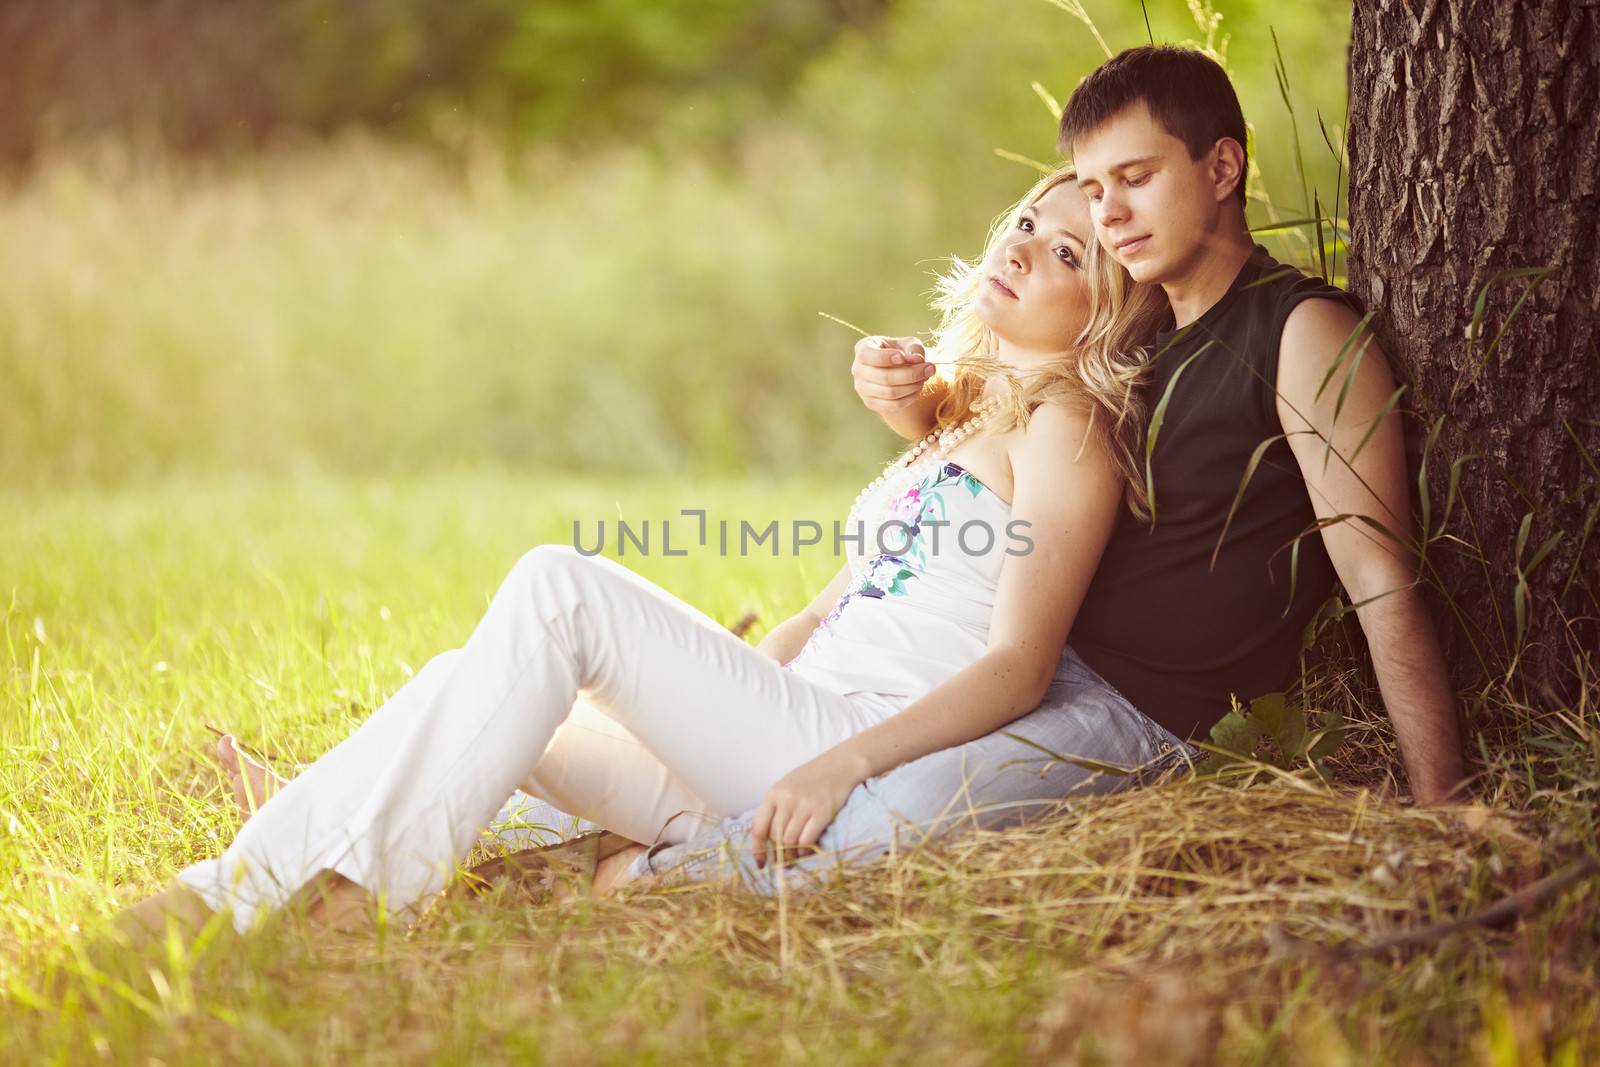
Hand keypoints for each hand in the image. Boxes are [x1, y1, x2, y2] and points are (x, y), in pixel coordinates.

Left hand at [750, 750, 866, 869]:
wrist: (840, 765)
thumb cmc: (811, 777)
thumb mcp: (786, 787)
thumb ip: (775, 809)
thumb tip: (767, 840)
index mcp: (773, 794)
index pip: (758, 828)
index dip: (758, 850)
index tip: (761, 864)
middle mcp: (786, 800)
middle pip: (775, 838)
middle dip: (778, 854)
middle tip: (783, 861)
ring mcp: (804, 806)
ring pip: (790, 841)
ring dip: (792, 854)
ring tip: (795, 857)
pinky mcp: (822, 813)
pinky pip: (807, 840)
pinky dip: (804, 850)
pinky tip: (806, 851)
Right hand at [853, 335, 936, 415]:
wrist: (896, 369)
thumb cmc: (901, 352)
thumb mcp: (909, 344)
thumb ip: (914, 348)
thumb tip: (917, 359)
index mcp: (863, 349)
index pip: (867, 355)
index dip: (885, 358)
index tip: (903, 358)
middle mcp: (858, 369)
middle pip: (884, 377)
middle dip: (911, 374)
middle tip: (930, 368)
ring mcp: (862, 388)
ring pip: (890, 393)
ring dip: (912, 386)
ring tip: (925, 378)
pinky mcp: (871, 403)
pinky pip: (892, 405)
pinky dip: (909, 398)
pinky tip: (918, 389)